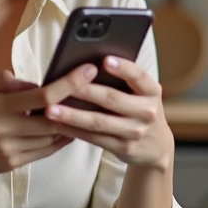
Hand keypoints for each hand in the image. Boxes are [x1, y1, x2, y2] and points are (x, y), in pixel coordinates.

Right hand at [0, 65, 98, 183]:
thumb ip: (6, 80)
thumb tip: (36, 84)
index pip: (42, 96)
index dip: (69, 83)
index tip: (88, 70)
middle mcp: (6, 130)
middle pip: (54, 118)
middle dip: (76, 103)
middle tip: (93, 88)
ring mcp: (12, 149)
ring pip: (53, 135)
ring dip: (71, 121)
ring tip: (83, 105)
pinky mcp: (15, 163)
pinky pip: (47, 150)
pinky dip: (61, 137)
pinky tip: (69, 127)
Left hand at [45, 56, 173, 169]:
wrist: (156, 145)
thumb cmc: (139, 108)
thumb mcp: (141, 93)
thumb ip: (124, 80)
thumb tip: (88, 63)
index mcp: (152, 91)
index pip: (139, 76)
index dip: (123, 68)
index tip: (104, 60)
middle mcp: (147, 112)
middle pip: (112, 99)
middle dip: (85, 91)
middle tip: (62, 84)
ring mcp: (136, 132)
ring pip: (99, 122)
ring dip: (72, 115)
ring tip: (50, 109)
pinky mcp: (123, 148)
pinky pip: (94, 138)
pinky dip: (74, 131)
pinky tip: (57, 124)